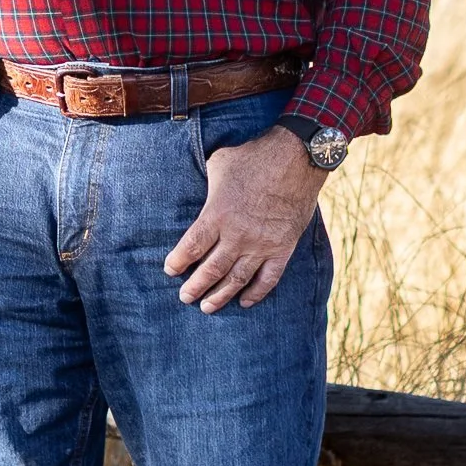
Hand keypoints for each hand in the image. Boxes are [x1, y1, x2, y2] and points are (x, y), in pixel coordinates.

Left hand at [163, 124, 324, 312]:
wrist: (295, 158)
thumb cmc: (252, 157)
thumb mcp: (218, 164)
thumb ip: (207, 186)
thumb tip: (196, 191)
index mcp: (217, 214)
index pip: (192, 247)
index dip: (179, 262)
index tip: (170, 271)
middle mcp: (237, 234)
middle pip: (211, 269)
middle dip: (195, 286)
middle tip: (185, 298)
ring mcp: (261, 244)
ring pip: (237, 279)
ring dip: (221, 296)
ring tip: (207, 307)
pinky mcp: (282, 248)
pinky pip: (268, 278)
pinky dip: (256, 293)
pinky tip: (245, 302)